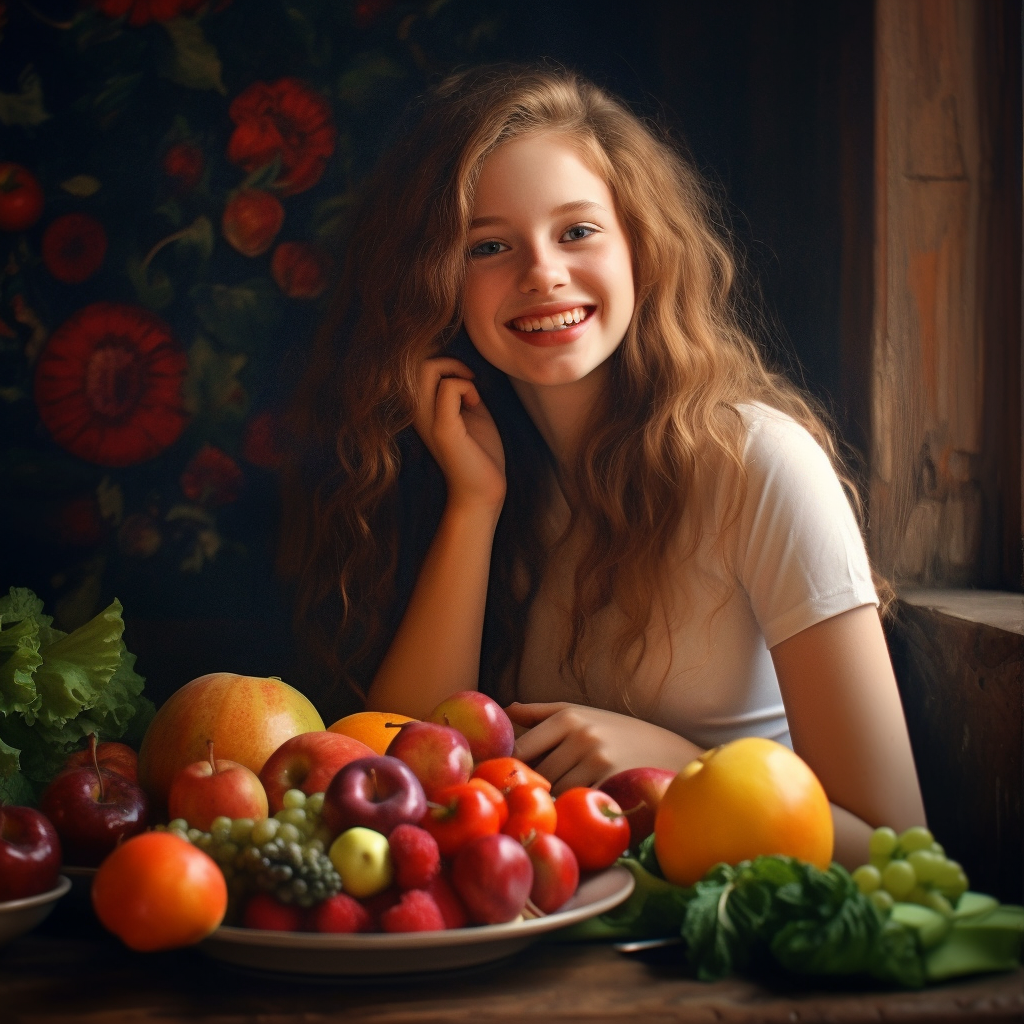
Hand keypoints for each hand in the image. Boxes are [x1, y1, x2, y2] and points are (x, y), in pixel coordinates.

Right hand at [412, 356, 505, 510]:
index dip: (443, 363)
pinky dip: (466, 387)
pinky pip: (448, 388)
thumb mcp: (469, 413)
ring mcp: (427, 420)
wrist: (483, 490)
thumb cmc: (479, 453)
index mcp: (421, 409)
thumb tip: (461, 369)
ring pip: (425, 369)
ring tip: (471, 393)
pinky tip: (474, 404)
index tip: (468, 380)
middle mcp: (417, 413)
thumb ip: (461, 391)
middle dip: (447, 361)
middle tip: (469, 380)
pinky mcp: (443, 428)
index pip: (416, 367)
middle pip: (417, 363)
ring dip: (454, 371)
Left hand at [505, 702, 702, 795]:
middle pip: (539, 775)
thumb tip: (505, 710)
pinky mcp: (614, 785)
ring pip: (557, 793)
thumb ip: (541, 713)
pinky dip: (575, 811)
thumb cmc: (616, 732)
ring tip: (555, 805)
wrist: (667, 750)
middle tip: (528, 799)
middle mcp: (582, 736)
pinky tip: (577, 813)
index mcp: (568, 717)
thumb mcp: (581, 713)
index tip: (503, 782)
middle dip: (533, 789)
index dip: (508, 769)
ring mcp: (599, 761)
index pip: (522, 749)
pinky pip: (580, 805)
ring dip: (553, 803)